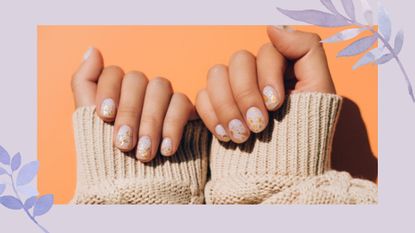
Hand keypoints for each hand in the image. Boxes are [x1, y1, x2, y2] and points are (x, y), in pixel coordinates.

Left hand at [71, 48, 195, 161]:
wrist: (137, 192)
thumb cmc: (110, 161)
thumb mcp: (88, 123)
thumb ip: (85, 84)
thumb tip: (92, 50)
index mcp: (117, 92)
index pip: (114, 73)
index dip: (108, 90)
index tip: (104, 116)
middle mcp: (140, 92)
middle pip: (137, 79)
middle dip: (129, 112)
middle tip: (124, 144)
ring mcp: (163, 101)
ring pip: (160, 87)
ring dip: (150, 120)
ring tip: (144, 152)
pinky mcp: (184, 113)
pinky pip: (183, 104)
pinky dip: (173, 125)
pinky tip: (166, 149)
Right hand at [195, 26, 335, 142]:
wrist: (281, 174)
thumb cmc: (306, 136)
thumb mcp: (319, 91)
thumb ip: (306, 49)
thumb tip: (273, 26)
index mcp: (282, 69)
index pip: (266, 52)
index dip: (267, 76)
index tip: (276, 106)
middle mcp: (256, 76)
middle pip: (237, 61)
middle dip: (245, 95)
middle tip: (258, 127)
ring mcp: (234, 92)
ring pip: (215, 75)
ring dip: (227, 107)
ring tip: (242, 136)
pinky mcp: (216, 108)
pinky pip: (201, 97)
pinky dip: (213, 116)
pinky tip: (227, 136)